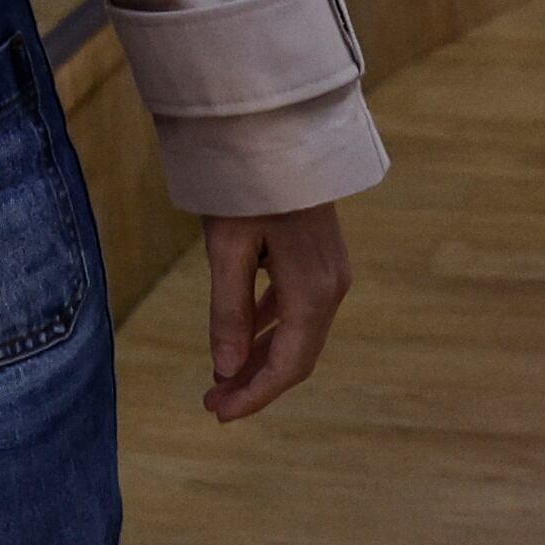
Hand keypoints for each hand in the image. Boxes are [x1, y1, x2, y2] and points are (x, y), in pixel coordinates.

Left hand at [201, 203, 349, 421]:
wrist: (277, 131)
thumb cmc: (246, 184)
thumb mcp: (227, 247)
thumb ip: (229, 310)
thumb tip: (225, 369)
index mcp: (313, 291)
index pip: (288, 364)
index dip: (255, 394)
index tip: (219, 414)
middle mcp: (331, 287)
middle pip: (297, 355)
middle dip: (256, 383)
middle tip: (212, 404)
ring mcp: (330, 273)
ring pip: (297, 334)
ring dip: (260, 359)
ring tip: (220, 380)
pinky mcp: (318, 259)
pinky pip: (296, 309)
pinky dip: (268, 329)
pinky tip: (242, 339)